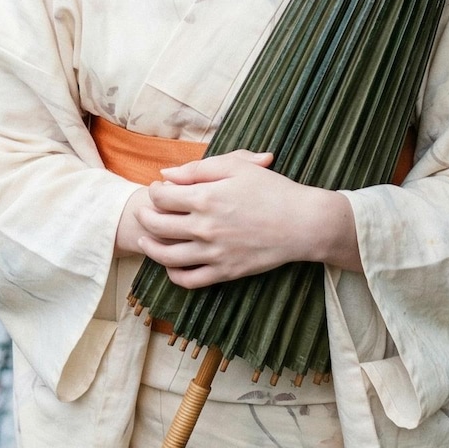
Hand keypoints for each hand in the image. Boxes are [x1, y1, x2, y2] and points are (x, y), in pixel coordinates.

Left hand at [118, 150, 359, 287]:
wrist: (303, 223)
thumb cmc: (272, 189)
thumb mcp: (237, 167)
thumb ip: (198, 169)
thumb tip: (166, 174)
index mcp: (205, 198)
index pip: (161, 197)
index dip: (155, 192)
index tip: (158, 189)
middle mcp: (204, 228)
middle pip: (157, 226)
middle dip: (145, 217)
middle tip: (145, 212)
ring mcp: (214, 253)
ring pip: (167, 256)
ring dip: (150, 248)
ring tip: (146, 241)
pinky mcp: (225, 272)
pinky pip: (189, 280)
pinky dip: (173, 274)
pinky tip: (170, 265)